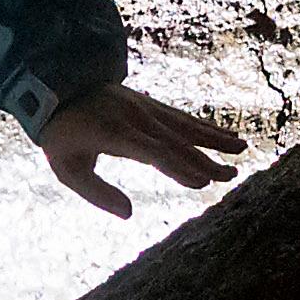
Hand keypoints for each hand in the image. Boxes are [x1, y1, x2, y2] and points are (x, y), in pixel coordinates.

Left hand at [37, 83, 249, 216]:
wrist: (57, 85)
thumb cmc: (62, 133)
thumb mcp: (67, 168)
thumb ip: (96, 192)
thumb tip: (129, 214)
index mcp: (114, 133)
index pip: (151, 152)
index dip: (176, 167)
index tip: (200, 182)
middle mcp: (135, 117)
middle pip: (176, 140)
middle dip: (205, 159)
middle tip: (231, 176)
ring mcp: (145, 108)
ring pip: (184, 125)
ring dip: (213, 138)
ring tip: (242, 149)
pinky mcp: (149, 105)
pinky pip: (181, 117)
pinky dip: (204, 127)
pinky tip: (223, 135)